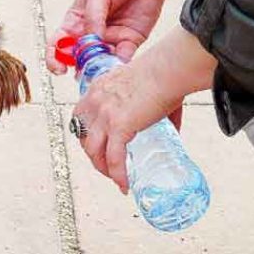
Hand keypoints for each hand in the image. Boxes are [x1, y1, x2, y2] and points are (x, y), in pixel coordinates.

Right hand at [46, 0, 171, 73]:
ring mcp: (109, 40)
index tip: (59, 69)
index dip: (54, 59)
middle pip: (78, 59)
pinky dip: (118, 65)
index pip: (57, 45)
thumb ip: (92, 18)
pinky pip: (122, 60)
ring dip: (99, 69)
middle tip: (85, 70)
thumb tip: (90, 42)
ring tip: (102, 67)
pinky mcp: (129, 43)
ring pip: (99, 63)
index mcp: (75, 21)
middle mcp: (90, 34)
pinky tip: (118, 64)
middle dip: (79, 68)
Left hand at [73, 27, 217, 192]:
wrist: (169, 68)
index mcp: (97, 90)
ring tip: (116, 178)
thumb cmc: (164, 73)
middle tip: (108, 166)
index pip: (81, 118)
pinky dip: (118, 174)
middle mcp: (95, 102)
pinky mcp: (119, 126)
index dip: (87, 136)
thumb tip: (172, 131)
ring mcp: (104, 115)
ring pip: (93, 152)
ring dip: (103, 168)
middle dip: (94, 156)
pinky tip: (124, 184)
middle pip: (83, 137)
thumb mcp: (144, 88)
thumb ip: (150, 108)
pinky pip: (114, 158)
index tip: (98, 146)